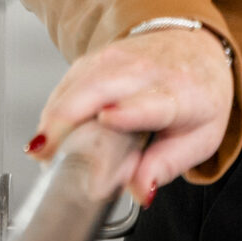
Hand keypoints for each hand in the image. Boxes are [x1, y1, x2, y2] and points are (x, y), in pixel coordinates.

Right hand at [31, 26, 233, 206]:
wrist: (195, 49)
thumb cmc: (198, 95)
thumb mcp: (200, 138)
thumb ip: (167, 165)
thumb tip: (141, 191)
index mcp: (180, 93)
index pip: (153, 102)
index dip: (130, 111)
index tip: (108, 119)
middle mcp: (148, 70)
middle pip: (101, 87)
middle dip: (69, 116)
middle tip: (47, 152)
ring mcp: (120, 58)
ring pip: (78, 82)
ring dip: (54, 115)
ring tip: (42, 150)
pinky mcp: (97, 57)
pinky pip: (68, 81)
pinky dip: (53, 108)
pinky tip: (47, 132)